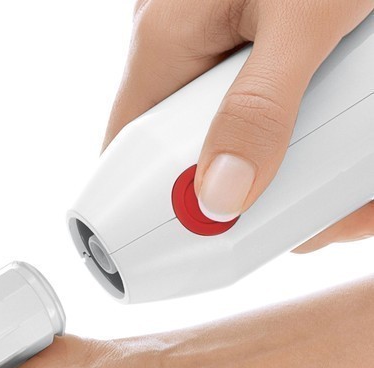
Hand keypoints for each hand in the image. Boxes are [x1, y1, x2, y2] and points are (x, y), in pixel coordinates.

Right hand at [105, 0, 372, 251]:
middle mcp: (184, 44)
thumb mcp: (304, 18)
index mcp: (166, 38)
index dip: (143, 201)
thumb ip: (261, 107)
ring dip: (279, 166)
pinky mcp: (260, 37)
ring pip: (231, 127)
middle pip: (186, 144)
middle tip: (291, 225)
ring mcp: (223, 41)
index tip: (183, 243)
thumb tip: (219, 195)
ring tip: (340, 196)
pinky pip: (263, 100)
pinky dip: (298, 130)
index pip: (126, 144)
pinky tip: (342, 148)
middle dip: (234, 192)